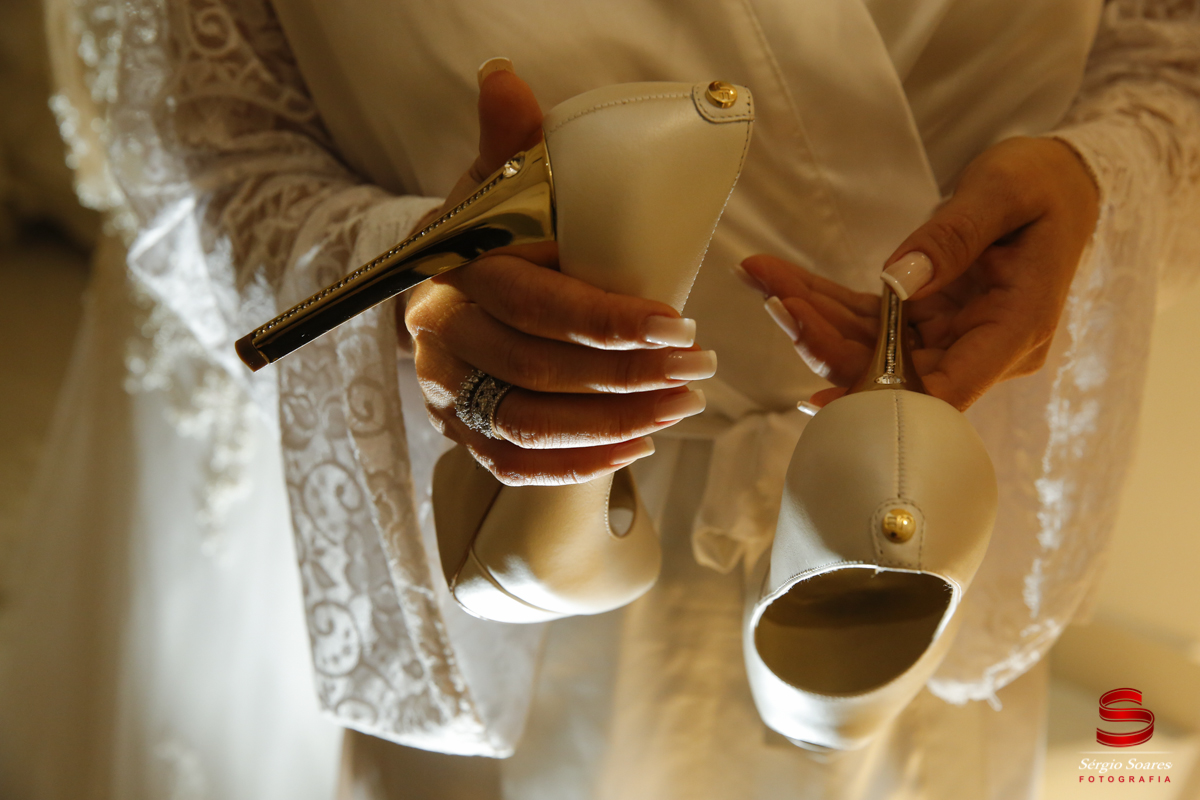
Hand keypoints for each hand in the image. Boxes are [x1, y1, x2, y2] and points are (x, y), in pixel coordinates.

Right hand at [403, 62, 712, 485]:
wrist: (454, 278)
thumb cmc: (495, 225)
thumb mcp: (501, 178)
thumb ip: (511, 139)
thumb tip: (503, 78)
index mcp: (454, 269)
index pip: (531, 305)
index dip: (606, 323)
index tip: (676, 325)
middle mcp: (440, 335)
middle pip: (533, 372)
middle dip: (626, 378)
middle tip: (697, 370)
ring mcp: (445, 389)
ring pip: (524, 426)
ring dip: (611, 426)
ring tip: (679, 408)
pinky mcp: (461, 428)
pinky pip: (512, 465)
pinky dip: (575, 465)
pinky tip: (635, 450)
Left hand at [742, 136, 1099, 409]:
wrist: (1059, 182)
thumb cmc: (1042, 184)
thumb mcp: (1005, 192)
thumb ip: (955, 236)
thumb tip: (898, 280)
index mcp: (1015, 330)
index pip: (947, 392)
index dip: (885, 404)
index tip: (826, 397)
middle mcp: (979, 348)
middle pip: (893, 371)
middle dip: (825, 339)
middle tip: (775, 301)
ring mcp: (950, 337)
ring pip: (869, 346)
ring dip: (813, 317)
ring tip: (762, 279)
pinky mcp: (926, 319)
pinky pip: (868, 320)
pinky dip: (824, 302)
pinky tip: (780, 284)